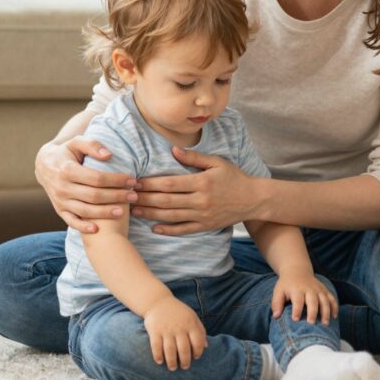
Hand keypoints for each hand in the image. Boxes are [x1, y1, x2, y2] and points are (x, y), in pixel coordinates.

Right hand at [35, 137, 138, 233]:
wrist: (44, 166)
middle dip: (116, 197)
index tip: (132, 180)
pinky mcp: (59, 210)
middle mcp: (62, 187)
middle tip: (134, 196)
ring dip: (105, 212)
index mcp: (67, 170)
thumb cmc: (66, 152)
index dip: (116, 180)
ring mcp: (60, 201)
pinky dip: (83, 227)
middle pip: (94, 196)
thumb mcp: (76, 142)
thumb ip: (92, 145)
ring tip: (123, 211)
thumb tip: (108, 155)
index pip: (97, 178)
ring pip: (85, 210)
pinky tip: (97, 229)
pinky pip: (71, 221)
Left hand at [132, 147, 260, 235]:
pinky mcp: (205, 226)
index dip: (150, 183)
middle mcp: (201, 200)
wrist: (253, 199)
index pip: (170, 183)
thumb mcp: (216, 162)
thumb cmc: (234, 178)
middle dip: (144, 198)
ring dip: (150, 214)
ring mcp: (202, 215)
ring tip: (133, 211)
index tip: (134, 181)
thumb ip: (194, 157)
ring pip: (171, 216)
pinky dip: (167, 230)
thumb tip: (172, 150)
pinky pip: (183, 229)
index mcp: (202, 182)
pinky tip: (153, 227)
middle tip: (126, 196)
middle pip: (166, 200)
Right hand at [142, 297, 207, 370]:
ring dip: (172, 361)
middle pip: (184, 349)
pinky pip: (156, 346)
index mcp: (190, 324)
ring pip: (170, 350)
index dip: (198, 352)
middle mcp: (179, 328)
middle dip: (185, 361)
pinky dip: (158, 356)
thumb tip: (206, 346)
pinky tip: (159, 361)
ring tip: (172, 367)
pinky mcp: (155, 331)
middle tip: (184, 367)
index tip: (196, 357)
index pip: (198, 342)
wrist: (158, 302)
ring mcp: (166, 330)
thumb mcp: (192, 317)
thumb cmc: (178, 312)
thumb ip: (200, 330)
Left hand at [272, 270, 338, 324]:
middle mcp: (309, 289)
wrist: (297, 270)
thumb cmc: (286, 285)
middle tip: (312, 324)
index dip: (296, 310)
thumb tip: (275, 316)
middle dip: (313, 312)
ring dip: (326, 311)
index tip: (295, 320)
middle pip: (312, 301)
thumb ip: (276, 304)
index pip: (297, 300)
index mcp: (297, 290)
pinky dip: (334, 306)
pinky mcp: (324, 290)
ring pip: (324, 300)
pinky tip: (334, 317)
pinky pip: (331, 298)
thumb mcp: (278, 291)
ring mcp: (318, 289)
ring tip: (325, 323)